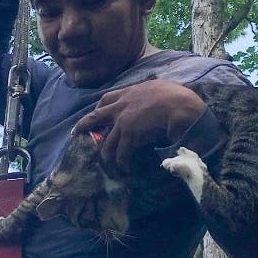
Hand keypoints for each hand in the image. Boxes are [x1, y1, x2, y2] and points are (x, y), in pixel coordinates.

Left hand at [71, 80, 205, 172]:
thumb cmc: (178, 97)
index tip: (95, 114)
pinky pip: (120, 152)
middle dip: (83, 126)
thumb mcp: (161, 87)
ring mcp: (123, 120)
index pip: (107, 98)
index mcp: (130, 92)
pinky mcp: (129, 134)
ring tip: (109, 167)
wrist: (181, 106)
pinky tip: (125, 169)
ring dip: (106, 156)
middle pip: (95, 117)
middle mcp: (121, 105)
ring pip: (107, 141)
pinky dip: (122, 163)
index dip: (99, 107)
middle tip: (76, 134)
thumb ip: (153, 92)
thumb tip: (158, 96)